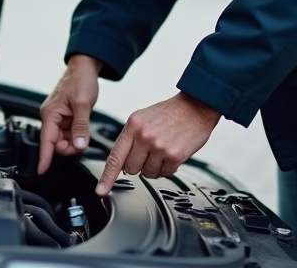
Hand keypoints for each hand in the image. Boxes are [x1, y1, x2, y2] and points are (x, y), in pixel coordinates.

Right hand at [38, 54, 101, 173]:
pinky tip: (82, 130)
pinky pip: (68, 133)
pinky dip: (76, 135)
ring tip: (84, 132)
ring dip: (74, 141)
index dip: (44, 157)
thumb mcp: (83, 104)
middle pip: (56, 143)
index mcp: (51, 113)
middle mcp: (51, 117)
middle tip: (82, 142)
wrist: (84, 68)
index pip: (46, 141)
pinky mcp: (64, 117)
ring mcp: (58, 117)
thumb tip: (78, 145)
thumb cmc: (80, 80)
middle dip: (69, 147)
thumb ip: (80, 127)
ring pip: (63, 140)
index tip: (42, 170)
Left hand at [95, 92, 220, 195]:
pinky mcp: (174, 155)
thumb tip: (122, 161)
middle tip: (149, 153)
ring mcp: (159, 147)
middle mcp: (143, 136)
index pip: (115, 157)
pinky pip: (165, 174)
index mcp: (133, 125)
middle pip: (131, 169)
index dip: (107, 177)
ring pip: (148, 173)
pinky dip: (168, 168)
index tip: (101, 190)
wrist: (196, 106)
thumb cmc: (169, 113)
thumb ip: (131, 137)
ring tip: (162, 151)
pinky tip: (172, 154)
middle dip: (138, 165)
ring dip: (155, 167)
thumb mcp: (143, 117)